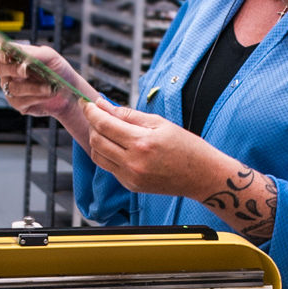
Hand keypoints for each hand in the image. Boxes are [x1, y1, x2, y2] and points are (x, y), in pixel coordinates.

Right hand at [0, 36, 94, 117]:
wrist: (69, 92)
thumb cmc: (58, 70)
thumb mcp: (49, 56)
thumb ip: (31, 52)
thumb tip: (15, 53)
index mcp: (13, 56)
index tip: (6, 55)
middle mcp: (8, 72)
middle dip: (14, 70)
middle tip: (27, 71)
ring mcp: (11, 88)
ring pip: (12, 87)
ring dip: (33, 87)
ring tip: (50, 87)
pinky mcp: (17, 103)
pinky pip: (19, 100)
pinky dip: (36, 97)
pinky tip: (48, 94)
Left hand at [82, 99, 214, 197]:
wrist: (201, 176)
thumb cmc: (187, 147)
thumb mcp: (160, 124)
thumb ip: (129, 115)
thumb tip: (105, 106)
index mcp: (141, 143)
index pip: (104, 124)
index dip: (91, 111)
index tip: (86, 102)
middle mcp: (133, 162)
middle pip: (96, 140)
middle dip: (92, 124)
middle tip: (96, 113)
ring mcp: (130, 177)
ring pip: (98, 156)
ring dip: (97, 140)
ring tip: (106, 129)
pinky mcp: (131, 186)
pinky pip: (109, 167)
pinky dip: (108, 154)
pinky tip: (118, 146)